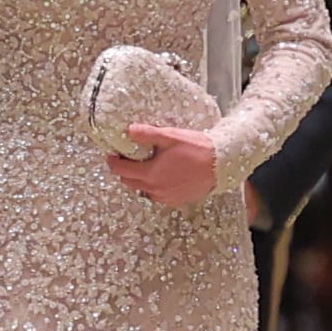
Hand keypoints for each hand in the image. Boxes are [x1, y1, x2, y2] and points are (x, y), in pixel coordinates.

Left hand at [107, 119, 223, 207]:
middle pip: (129, 182)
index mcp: (151, 174)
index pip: (122, 170)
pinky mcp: (177, 200)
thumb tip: (129, 130)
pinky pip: (157, 195)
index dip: (113, 162)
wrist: (220, 164)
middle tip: (125, 158)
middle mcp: (156, 190)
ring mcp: (167, 197)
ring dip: (139, 180)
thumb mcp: (171, 137)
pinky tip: (160, 176)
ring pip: (143, 190)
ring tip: (144, 166)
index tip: (111, 155)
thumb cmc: (196, 148)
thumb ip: (148, 134)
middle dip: (124, 171)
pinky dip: (153, 187)